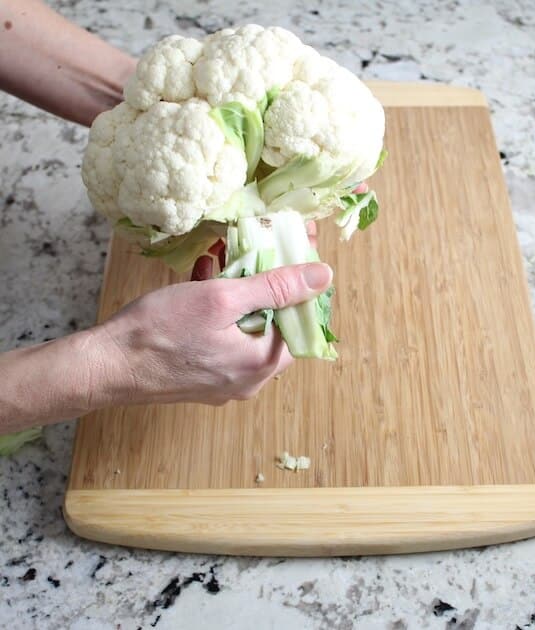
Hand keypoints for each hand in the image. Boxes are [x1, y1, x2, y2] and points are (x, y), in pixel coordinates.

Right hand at [97, 262, 331, 405]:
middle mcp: (248, 381)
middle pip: (270, 326)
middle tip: (252, 255)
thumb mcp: (222, 298)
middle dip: (261, 287)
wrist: (106, 364)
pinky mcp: (202, 378)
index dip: (295, 287)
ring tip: (221, 262)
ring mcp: (224, 383)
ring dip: (236, 295)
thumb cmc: (161, 331)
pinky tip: (203, 281)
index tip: (287, 257)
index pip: (298, 323)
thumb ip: (276, 287)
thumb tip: (323, 276)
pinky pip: (222, 341)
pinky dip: (218, 313)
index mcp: (261, 365)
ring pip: (244, 330)